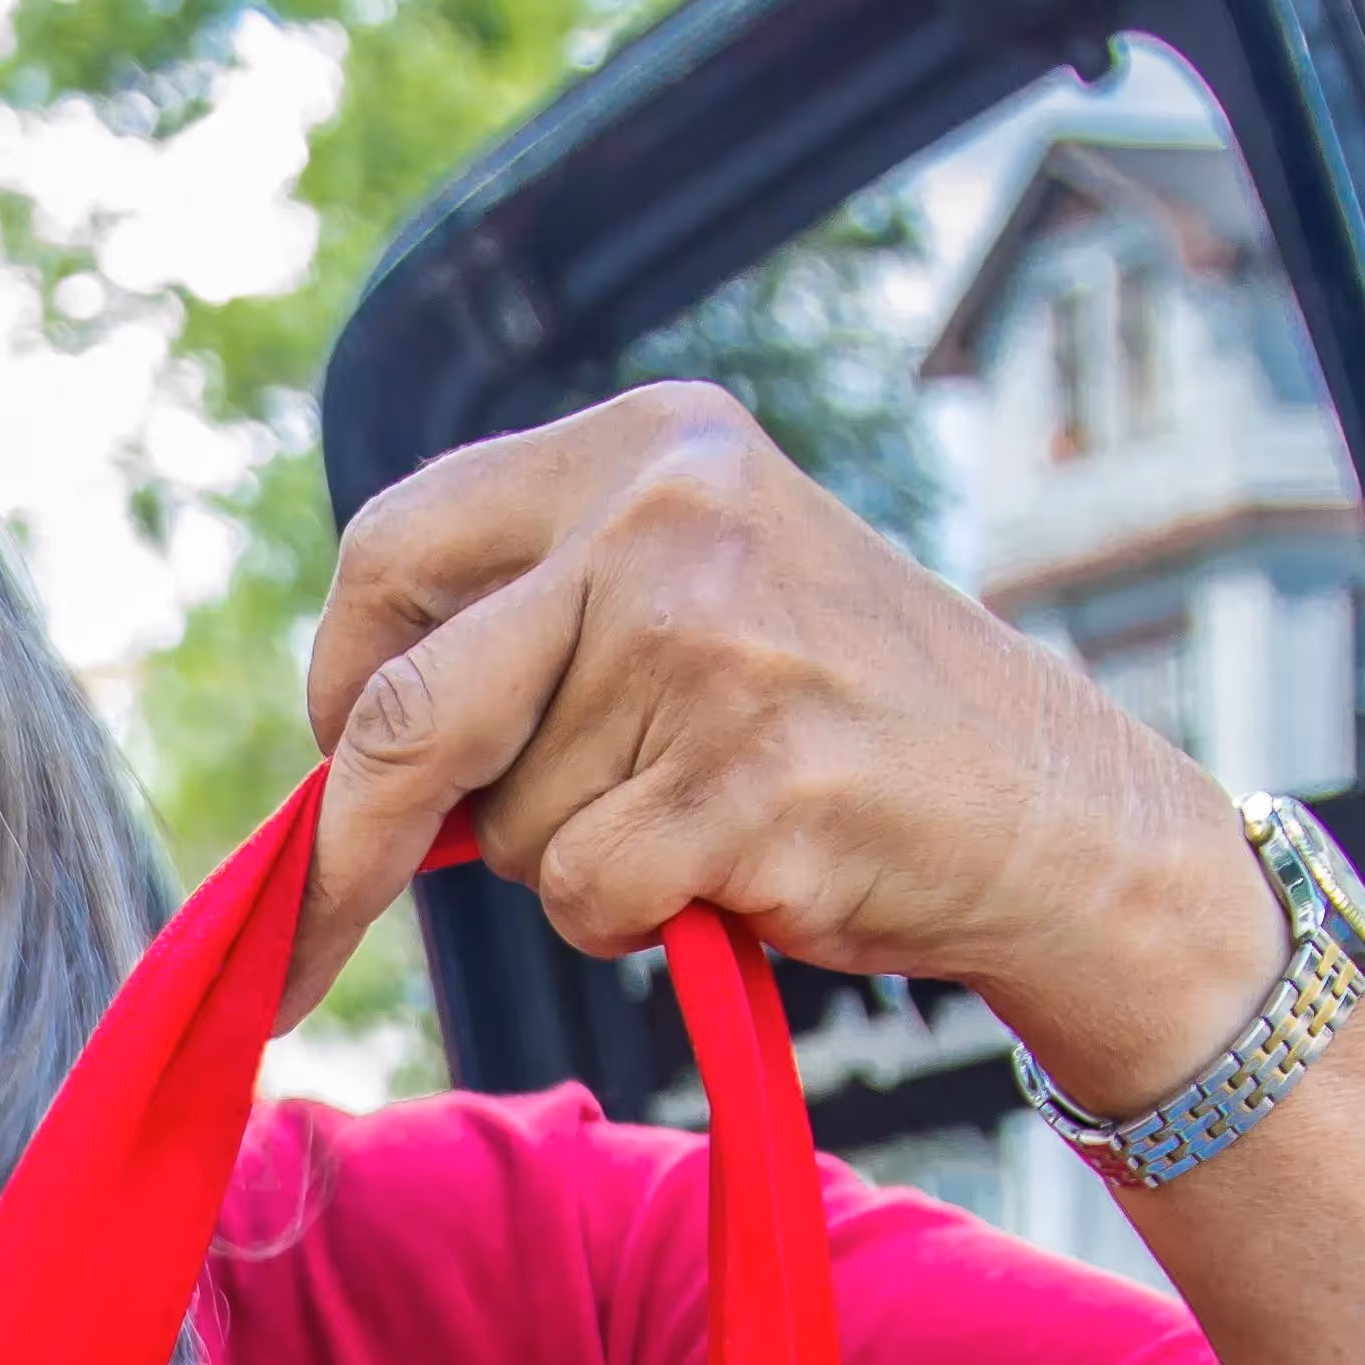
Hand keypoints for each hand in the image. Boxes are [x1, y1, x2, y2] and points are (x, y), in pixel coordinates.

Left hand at [290, 382, 1280, 1117]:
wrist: (1043, 800)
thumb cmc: (830, 716)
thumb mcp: (686, 591)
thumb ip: (529, 626)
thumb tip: (346, 753)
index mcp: (639, 446)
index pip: (391, 547)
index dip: (341, 677)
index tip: (344, 755)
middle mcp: (668, 516)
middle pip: (409, 704)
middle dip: (355, 835)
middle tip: (321, 918)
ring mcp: (710, 643)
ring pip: (508, 825)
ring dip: (567, 863)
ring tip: (696, 815)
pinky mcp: (749, 776)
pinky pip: (584, 892)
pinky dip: (629, 917)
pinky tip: (729, 869)